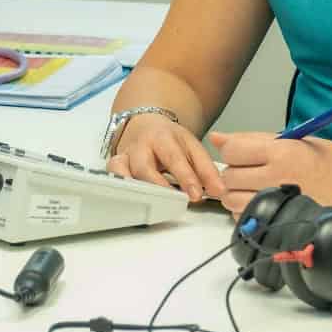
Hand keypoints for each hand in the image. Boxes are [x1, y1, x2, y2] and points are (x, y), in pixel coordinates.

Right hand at [107, 112, 223, 202]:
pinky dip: (117, 186)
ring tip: (150, 206)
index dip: (186, 178)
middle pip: (145, 167)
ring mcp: (125, 155)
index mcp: (164, 137)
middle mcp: (141, 146)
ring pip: (122, 172)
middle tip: (174, 203)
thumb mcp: (192, 148)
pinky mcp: (115, 165)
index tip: (197, 195)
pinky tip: (129, 200)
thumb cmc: (170, 141)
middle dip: (159, 187)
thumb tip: (220, 191)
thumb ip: (206, 170)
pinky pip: (111, 175)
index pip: (175, 158)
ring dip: (135, 189)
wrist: (146, 125)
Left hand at [209, 131, 331, 216]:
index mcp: (282, 152)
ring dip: (238, 195)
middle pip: (228, 177)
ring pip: (232, 201)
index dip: (234, 152)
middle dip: (235, 174)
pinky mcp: (280, 224)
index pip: (232, 150)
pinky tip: (267, 204)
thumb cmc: (331, 162)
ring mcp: (279, 204)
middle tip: (253, 172)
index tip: (245, 154)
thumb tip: (217, 138)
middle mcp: (278, 178)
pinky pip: (246, 220)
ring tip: (259, 188)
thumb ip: (252, 139)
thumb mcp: (296, 140)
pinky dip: (248, 213)